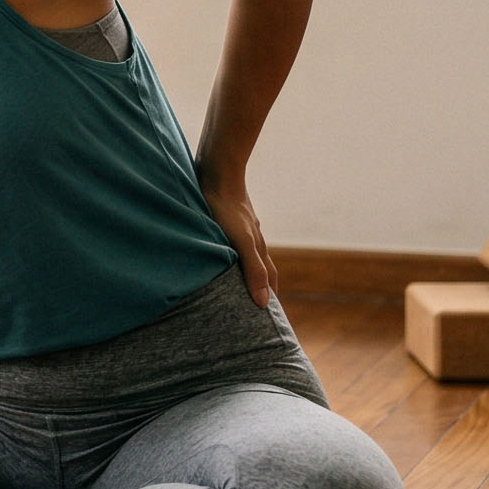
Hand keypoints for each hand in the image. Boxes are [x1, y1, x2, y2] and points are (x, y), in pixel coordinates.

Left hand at [197, 169, 276, 306]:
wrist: (218, 172)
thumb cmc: (226, 209)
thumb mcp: (241, 242)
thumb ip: (253, 270)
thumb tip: (264, 303)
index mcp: (257, 247)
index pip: (269, 277)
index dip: (271, 295)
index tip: (271, 315)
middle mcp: (251, 237)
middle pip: (258, 266)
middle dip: (259, 285)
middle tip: (254, 303)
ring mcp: (238, 226)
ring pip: (243, 252)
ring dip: (242, 268)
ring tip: (234, 282)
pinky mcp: (223, 216)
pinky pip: (228, 239)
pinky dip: (227, 252)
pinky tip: (218, 251)